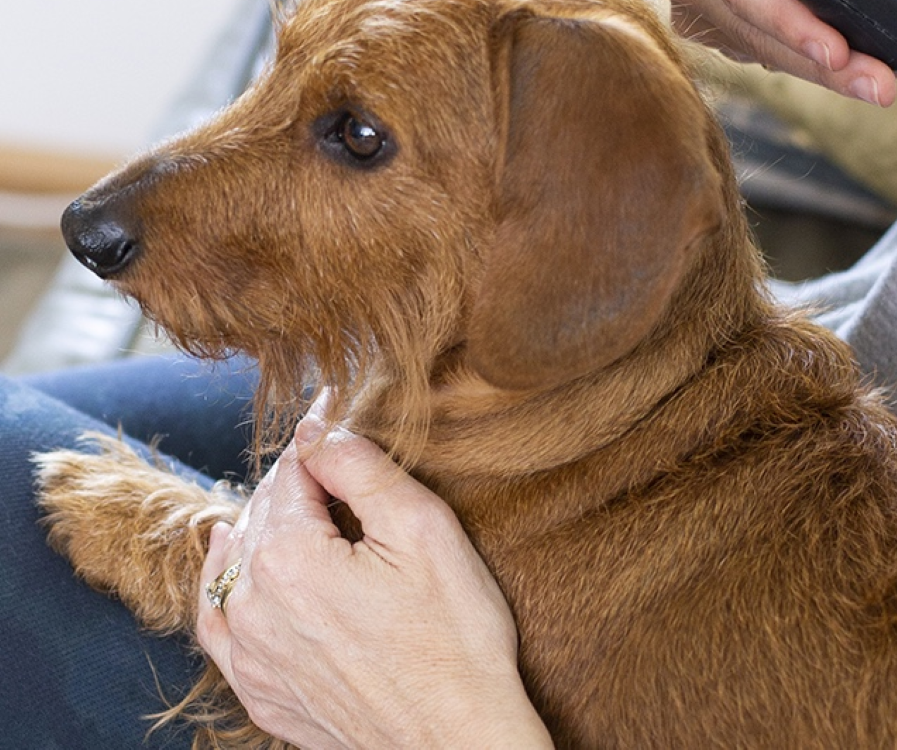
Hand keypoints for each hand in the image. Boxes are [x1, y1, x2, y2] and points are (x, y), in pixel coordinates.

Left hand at [197, 402, 551, 749]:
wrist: (457, 743)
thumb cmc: (454, 637)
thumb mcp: (422, 529)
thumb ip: (361, 467)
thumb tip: (317, 427)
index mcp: (289, 556)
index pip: (294, 469)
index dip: (320, 432)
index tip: (334, 402)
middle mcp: (253, 604)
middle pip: (261, 510)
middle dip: (295, 476)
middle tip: (331, 450)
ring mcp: (250, 654)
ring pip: (235, 560)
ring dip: (261, 520)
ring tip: (291, 493)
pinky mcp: (260, 690)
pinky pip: (218, 621)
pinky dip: (219, 581)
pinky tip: (223, 556)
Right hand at [652, 0, 896, 105]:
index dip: (783, 19)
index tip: (835, 51)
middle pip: (754, 32)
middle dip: (825, 65)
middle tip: (886, 84)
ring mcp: (699, 4)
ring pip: (771, 54)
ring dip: (842, 70)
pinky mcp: (725, 30)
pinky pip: (779, 56)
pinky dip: (833, 62)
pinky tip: (886, 57)